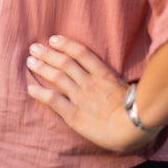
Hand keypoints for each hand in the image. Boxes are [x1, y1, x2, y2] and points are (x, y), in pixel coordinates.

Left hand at [26, 35, 158, 152]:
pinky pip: (53, 100)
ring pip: (57, 77)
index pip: (81, 53)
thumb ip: (116, 81)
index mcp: (104, 74)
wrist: (133, 128)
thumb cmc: (138, 111)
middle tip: (34, 48)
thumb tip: (112, 78)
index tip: (53, 39)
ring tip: (30, 61)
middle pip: (65, 63)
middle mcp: (90, 82)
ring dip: (42, 68)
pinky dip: (40, 93)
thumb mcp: (128, 88)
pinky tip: (29, 88)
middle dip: (48, 54)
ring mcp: (81, 97)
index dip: (66, 44)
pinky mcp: (74, 114)